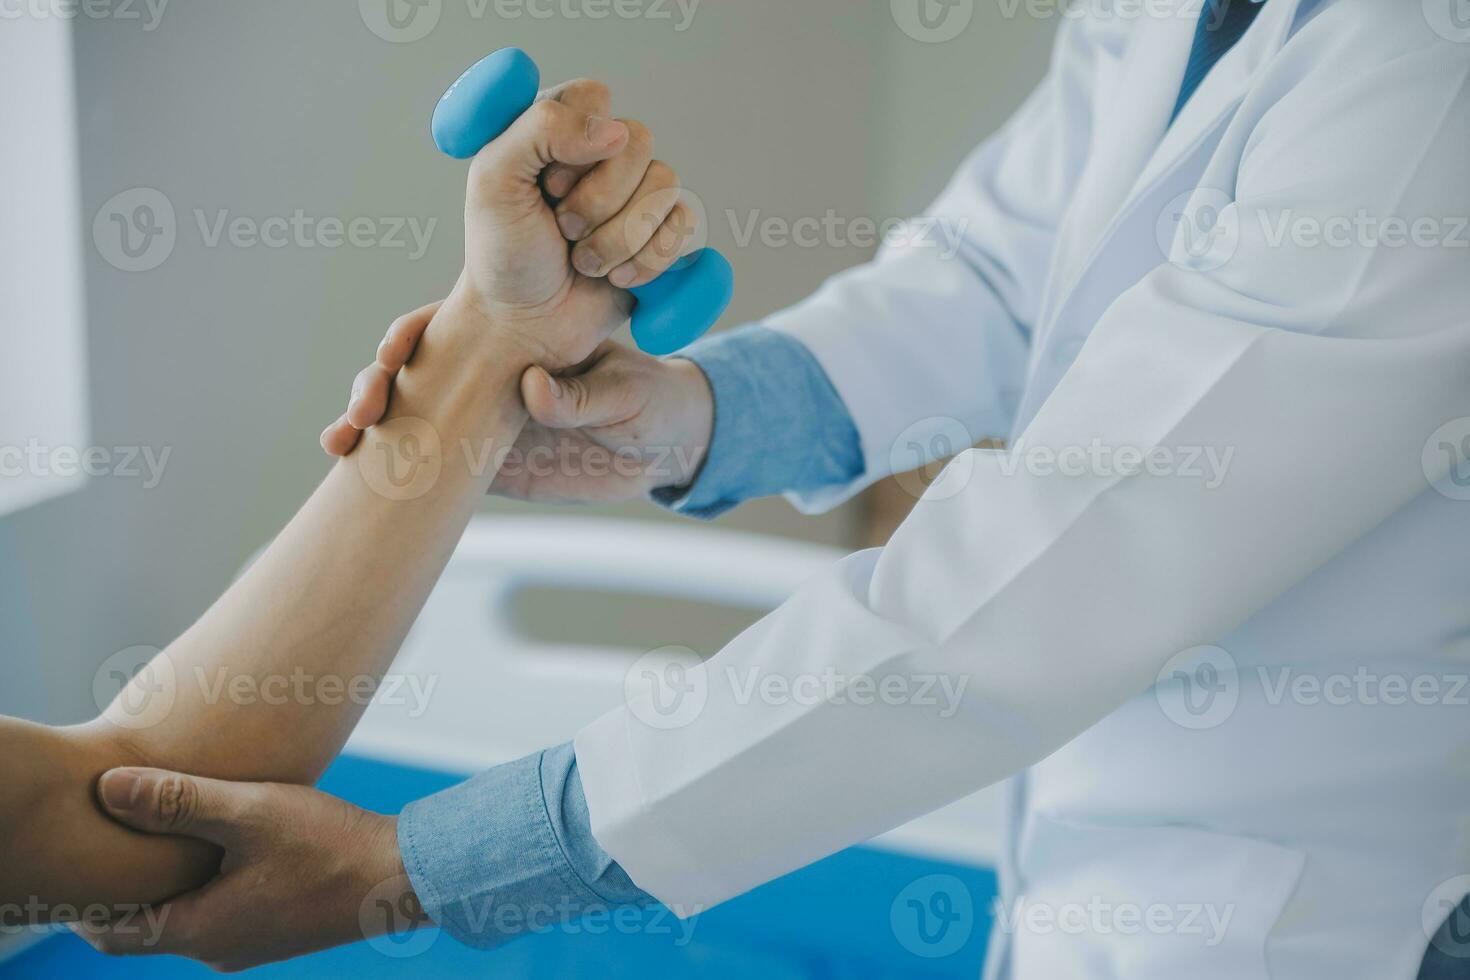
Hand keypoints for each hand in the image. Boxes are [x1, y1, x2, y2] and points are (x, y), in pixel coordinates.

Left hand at [76, 767, 421, 972]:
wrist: (402, 877)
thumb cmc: (327, 845)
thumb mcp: (249, 812)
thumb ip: (178, 801)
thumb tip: (108, 788)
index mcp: (200, 930)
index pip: (112, 935)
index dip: (83, 905)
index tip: (73, 864)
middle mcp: (220, 948)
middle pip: (147, 929)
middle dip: (124, 891)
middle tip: (109, 843)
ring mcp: (252, 943)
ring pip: (187, 920)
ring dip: (169, 886)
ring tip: (160, 838)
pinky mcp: (279, 928)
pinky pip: (222, 913)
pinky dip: (204, 887)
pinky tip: (221, 848)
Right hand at [322, 302, 714, 503]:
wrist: (665, 448)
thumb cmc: (652, 402)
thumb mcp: (626, 392)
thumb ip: (582, 393)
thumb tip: (533, 390)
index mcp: (515, 337)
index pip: (447, 323)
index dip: (413, 335)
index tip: (395, 355)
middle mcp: (485, 371)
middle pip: (410, 366)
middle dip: (374, 382)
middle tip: (362, 409)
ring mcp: (476, 418)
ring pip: (406, 413)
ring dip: (365, 423)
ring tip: (340, 444)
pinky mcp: (479, 464)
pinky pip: (425, 463)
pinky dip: (386, 467)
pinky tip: (353, 473)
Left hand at [457, 78, 702, 369]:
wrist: (525, 327)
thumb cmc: (502, 256)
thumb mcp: (495, 182)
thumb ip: (540, 130)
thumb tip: (614, 131)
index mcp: (557, 128)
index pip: (595, 97)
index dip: (576, 142)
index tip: (546, 185)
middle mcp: (600, 154)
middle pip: (637, 141)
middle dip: (598, 200)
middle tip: (563, 230)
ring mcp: (636, 194)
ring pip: (666, 185)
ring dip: (619, 237)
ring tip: (584, 262)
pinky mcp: (661, 234)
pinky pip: (685, 226)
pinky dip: (647, 260)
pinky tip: (616, 277)